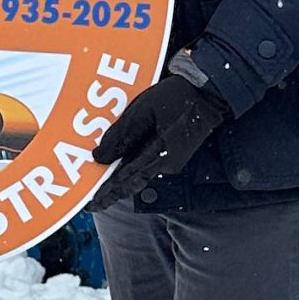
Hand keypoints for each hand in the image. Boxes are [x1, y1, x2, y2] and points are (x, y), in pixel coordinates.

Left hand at [87, 74, 228, 211]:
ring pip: (138, 175)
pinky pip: (146, 165)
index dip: (108, 193)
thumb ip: (121, 134)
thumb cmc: (175, 98)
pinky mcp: (171, 153)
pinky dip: (130, 170)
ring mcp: (170, 160)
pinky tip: (118, 169)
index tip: (92, 205)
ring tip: (101, 189)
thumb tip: (98, 157)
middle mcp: (166, 164)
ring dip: (120, 182)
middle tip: (92, 205)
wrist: (207, 94)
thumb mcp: (142, 110)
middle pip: (132, 183)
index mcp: (160, 155)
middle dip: (111, 193)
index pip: (127, 180)